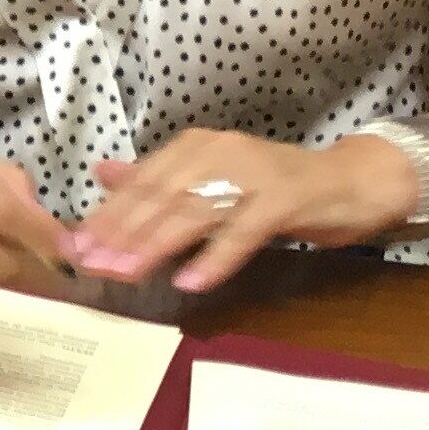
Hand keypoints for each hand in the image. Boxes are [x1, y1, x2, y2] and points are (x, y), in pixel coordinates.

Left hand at [71, 128, 421, 293]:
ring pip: (193, 211)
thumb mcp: (213, 180)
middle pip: (160, 195)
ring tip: (127, 273)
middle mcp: (218, 151)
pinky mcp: (284, 198)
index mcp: (195, 147)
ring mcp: (252, 172)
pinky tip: (191, 282)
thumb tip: (103, 173)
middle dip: (122, 232)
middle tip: (93, 265)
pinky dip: (216, 257)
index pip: (141, 182)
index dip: (108, 215)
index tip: (77, 247)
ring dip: (156, 244)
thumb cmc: (276, 188)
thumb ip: (159, 179)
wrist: (351, 182)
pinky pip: (243, 231)